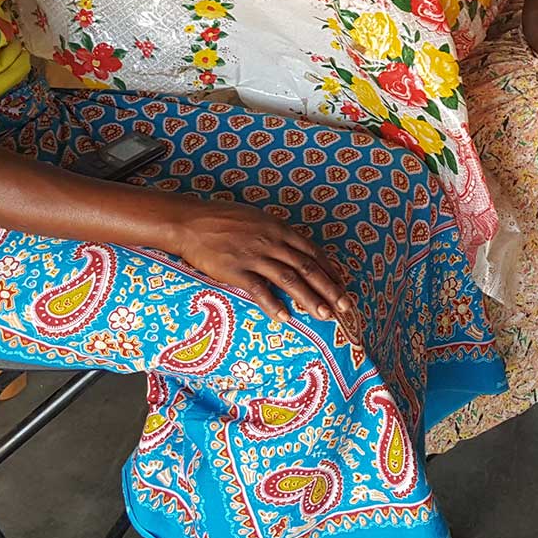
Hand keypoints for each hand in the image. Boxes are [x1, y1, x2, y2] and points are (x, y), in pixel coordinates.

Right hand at [168, 201, 350, 323]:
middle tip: (345, 306)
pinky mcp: (236, 269)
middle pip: (307, 267)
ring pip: (289, 279)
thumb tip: (294, 249)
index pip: (312, 251)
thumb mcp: (257, 219)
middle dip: (329, 288)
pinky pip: (259, 289)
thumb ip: (276, 234)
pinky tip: (285, 317)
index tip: (343, 285)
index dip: (329, 270)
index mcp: (278, 228)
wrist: (191, 221)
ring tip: (324, 315)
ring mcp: (254, 255)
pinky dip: (273, 304)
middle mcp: (271, 241)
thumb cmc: (223, 219)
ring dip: (309, 298)